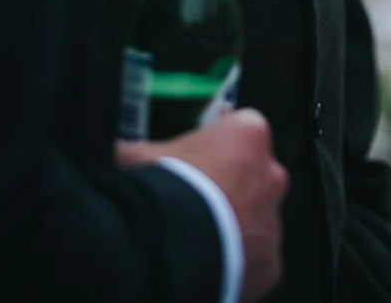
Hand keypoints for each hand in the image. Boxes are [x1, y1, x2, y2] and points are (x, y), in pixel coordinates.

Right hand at [116, 108, 288, 300]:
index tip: (194, 159)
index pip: (239, 129)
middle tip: (195, 201)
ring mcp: (272, 221)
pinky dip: (236, 260)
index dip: (214, 145)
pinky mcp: (270, 262)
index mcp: (248, 134)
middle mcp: (271, 175)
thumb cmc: (161, 192)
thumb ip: (137, 150)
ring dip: (233, 225)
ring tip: (197, 236)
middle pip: (253, 175)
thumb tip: (118, 151)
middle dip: (229, 186)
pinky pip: (254, 258)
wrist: (172, 247)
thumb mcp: (138, 156)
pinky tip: (208, 262)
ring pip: (255, 219)